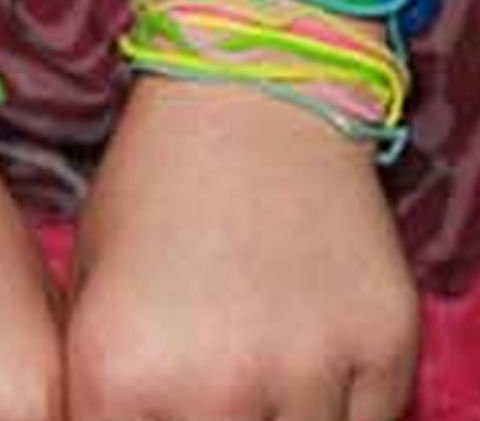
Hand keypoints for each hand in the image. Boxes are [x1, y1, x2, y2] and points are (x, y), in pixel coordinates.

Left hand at [68, 78, 418, 420]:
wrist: (251, 91)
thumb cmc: (153, 181)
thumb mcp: (91, 283)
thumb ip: (105, 387)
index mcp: (117, 367)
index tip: (155, 405)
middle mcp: (213, 383)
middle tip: (212, 390)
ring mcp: (308, 366)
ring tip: (259, 374)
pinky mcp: (387, 342)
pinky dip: (341, 414)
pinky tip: (313, 370)